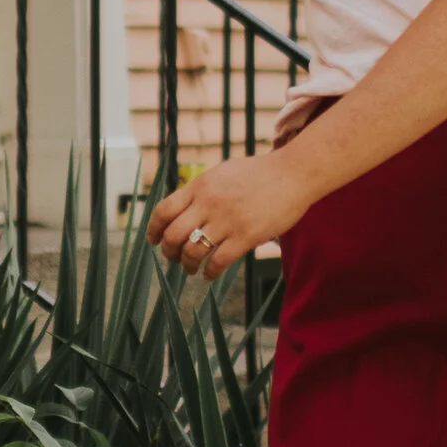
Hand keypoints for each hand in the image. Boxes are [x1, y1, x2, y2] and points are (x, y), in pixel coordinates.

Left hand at [146, 150, 305, 278]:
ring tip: (192, 269)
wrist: (293, 173)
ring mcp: (227, 220)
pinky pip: (218, 261)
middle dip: (169, 252)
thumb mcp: (222, 173)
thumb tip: (182, 206)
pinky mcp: (246, 236)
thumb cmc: (259, 173)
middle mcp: (209, 203)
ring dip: (187, 265)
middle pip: (173, 235)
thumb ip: (201, 189)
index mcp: (200, 186)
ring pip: (192, 251)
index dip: (153, 230)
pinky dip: (209, 272)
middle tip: (173, 258)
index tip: (154, 241)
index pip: (164, 211)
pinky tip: (210, 274)